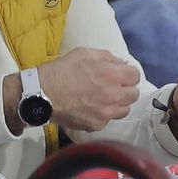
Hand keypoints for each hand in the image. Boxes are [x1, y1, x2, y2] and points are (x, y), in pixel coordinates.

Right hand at [26, 48, 140, 132]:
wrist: (41, 94)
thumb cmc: (61, 70)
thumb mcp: (84, 53)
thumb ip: (107, 57)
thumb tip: (122, 64)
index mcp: (112, 74)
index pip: (135, 76)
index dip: (126, 74)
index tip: (118, 74)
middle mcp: (114, 95)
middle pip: (134, 94)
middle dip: (124, 89)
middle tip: (111, 87)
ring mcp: (106, 112)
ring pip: (125, 109)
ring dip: (117, 103)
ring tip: (103, 99)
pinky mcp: (97, 125)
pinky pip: (108, 120)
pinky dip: (102, 114)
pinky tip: (90, 108)